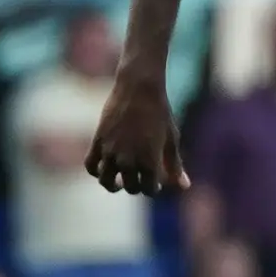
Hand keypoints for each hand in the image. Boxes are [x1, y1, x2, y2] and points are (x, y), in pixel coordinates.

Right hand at [85, 65, 185, 195]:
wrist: (139, 86)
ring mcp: (111, 151)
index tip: (156, 182)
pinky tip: (106, 169)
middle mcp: (128, 160)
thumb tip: (184, 187)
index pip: (149, 190)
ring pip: (107, 182)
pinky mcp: (98, 141)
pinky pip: (91, 166)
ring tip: (120, 182)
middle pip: (130, 187)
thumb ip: (176, 165)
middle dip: (137, 186)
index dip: (154, 188)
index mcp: (149, 161)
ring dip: (114, 185)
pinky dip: (96, 172)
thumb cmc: (160, 112)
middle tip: (141, 178)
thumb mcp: (171, 138)